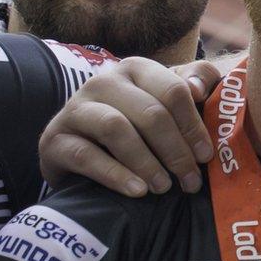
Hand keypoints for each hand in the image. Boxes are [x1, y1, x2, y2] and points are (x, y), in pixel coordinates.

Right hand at [39, 58, 219, 194]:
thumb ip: (197, 82)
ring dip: (147, 162)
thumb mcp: (169, 101)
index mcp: (136, 69)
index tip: (206, 156)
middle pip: (150, 113)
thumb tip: (198, 89)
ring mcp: (75, 108)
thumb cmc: (138, 125)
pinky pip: (86, 155)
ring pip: (117, 129)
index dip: (194, 126)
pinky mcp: (54, 138)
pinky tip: (137, 191)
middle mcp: (103, 82)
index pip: (173, 91)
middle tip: (190, 180)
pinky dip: (116, 175)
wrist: (79, 150)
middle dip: (176, 151)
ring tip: (164, 187)